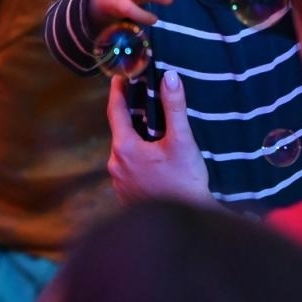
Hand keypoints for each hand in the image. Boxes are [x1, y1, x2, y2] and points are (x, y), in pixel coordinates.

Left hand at [106, 72, 211, 204]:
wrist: (186, 225)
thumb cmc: (184, 181)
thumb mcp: (182, 141)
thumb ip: (174, 107)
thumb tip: (169, 76)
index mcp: (124, 148)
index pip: (115, 111)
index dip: (118, 91)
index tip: (119, 76)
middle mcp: (116, 164)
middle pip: (121, 131)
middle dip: (132, 114)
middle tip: (144, 97)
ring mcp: (120, 182)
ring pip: (126, 150)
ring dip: (137, 137)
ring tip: (155, 126)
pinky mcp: (127, 195)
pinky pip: (130, 167)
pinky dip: (140, 155)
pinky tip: (156, 156)